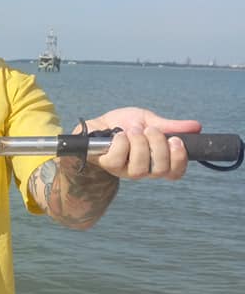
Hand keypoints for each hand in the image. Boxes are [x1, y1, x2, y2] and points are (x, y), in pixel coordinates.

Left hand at [82, 107, 201, 179]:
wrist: (96, 127)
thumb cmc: (124, 126)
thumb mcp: (149, 121)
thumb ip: (170, 126)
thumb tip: (196, 126)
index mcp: (156, 160)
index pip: (175, 172)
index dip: (179, 159)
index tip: (175, 141)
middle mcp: (143, 169)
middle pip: (160, 169)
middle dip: (158, 145)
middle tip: (149, 130)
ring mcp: (125, 170)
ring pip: (140, 167)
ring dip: (139, 143)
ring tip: (133, 130)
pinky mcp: (109, 165)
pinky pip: (119, 158)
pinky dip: (122, 142)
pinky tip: (119, 135)